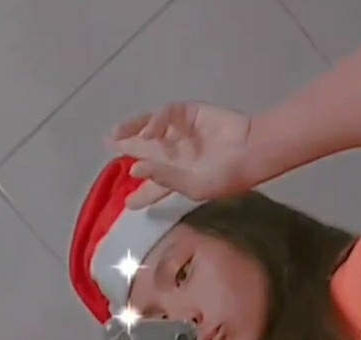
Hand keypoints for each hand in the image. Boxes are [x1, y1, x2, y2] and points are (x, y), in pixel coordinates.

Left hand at [108, 102, 253, 207]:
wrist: (250, 150)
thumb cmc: (226, 176)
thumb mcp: (193, 186)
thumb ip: (163, 177)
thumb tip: (133, 169)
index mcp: (180, 178)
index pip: (156, 187)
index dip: (142, 194)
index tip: (129, 205)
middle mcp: (177, 156)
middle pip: (147, 153)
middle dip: (128, 151)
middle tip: (110, 146)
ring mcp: (182, 134)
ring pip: (150, 130)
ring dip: (132, 131)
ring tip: (116, 135)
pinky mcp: (188, 114)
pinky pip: (166, 116)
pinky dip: (155, 122)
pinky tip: (148, 133)